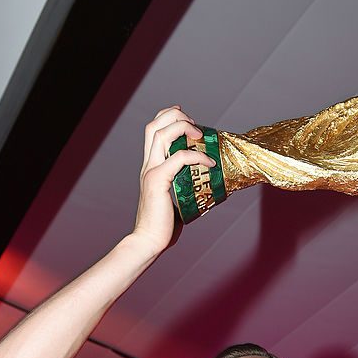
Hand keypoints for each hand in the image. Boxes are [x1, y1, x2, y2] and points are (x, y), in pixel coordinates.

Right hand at [132, 106, 215, 257]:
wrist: (148, 242)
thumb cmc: (162, 227)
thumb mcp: (175, 200)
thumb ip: (184, 189)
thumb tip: (204, 188)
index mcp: (151, 167)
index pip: (153, 131)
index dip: (168, 118)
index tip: (186, 118)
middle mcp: (148, 165)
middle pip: (154, 125)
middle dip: (174, 115)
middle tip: (194, 123)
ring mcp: (151, 172)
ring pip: (161, 134)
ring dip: (183, 127)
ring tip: (199, 134)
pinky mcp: (158, 181)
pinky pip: (179, 158)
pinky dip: (196, 156)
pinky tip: (209, 163)